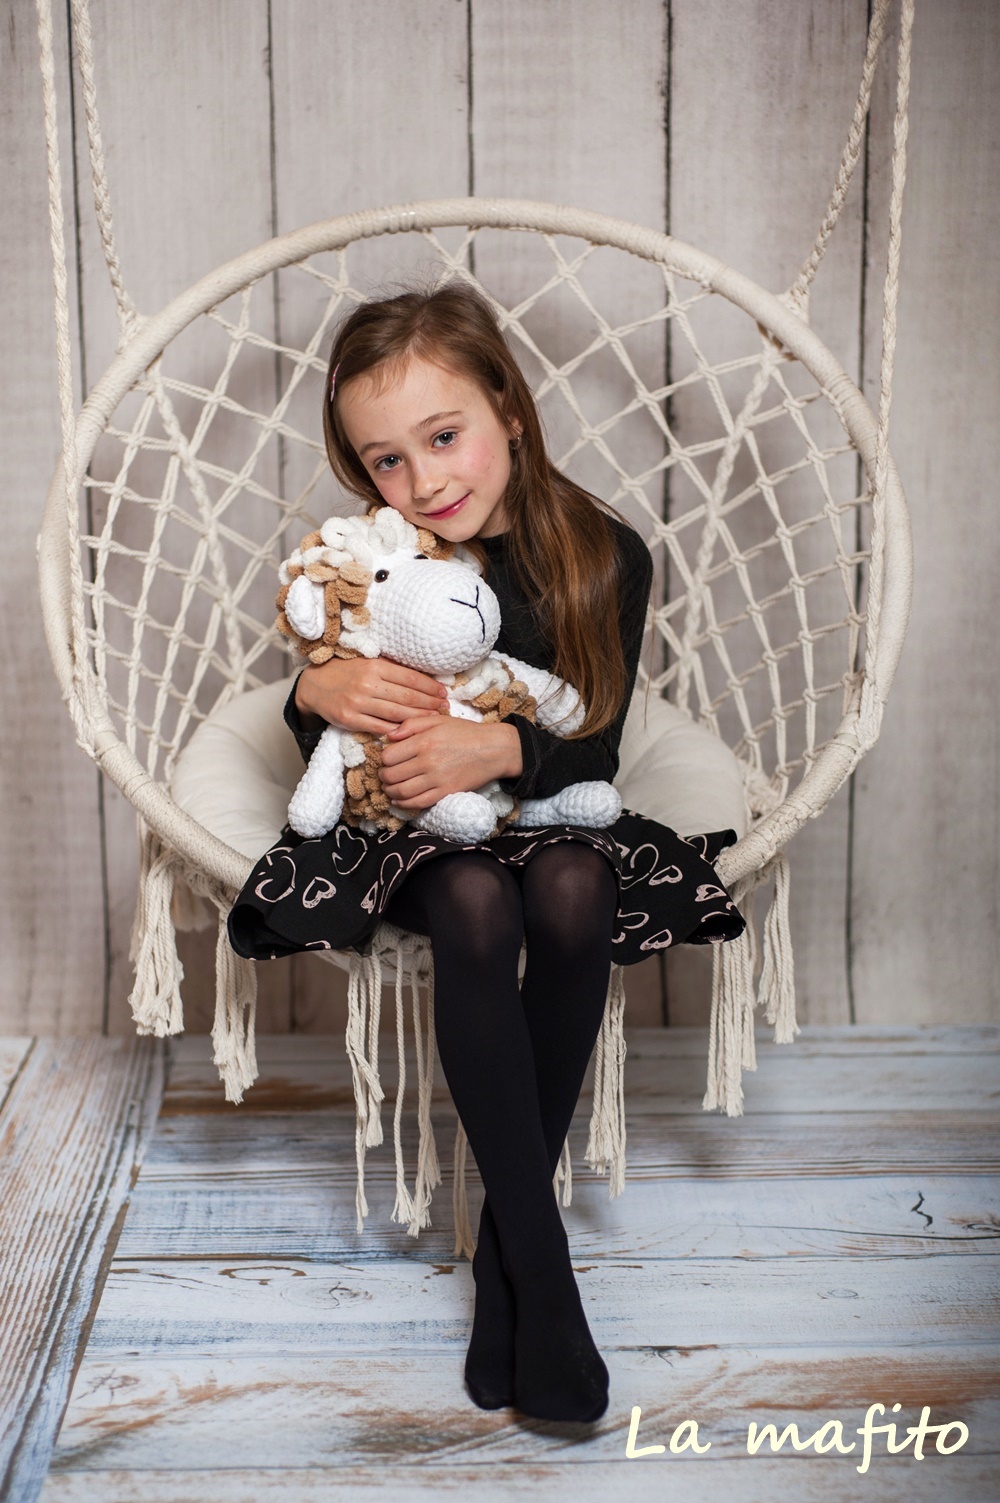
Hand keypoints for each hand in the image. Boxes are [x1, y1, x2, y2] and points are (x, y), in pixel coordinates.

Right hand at [295, 656, 446, 735]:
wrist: (314, 685)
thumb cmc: (346, 673)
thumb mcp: (368, 662)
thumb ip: (392, 669)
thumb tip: (423, 676)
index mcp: (374, 666)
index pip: (410, 678)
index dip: (430, 687)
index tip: (443, 692)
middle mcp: (367, 684)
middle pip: (407, 697)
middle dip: (430, 703)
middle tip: (445, 707)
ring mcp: (358, 703)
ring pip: (397, 714)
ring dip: (419, 718)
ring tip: (434, 719)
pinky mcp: (350, 720)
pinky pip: (380, 728)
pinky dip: (398, 731)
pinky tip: (411, 731)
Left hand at [379, 716, 522, 809]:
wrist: (493, 749)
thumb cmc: (465, 732)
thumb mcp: (438, 720)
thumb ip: (412, 724)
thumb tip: (389, 736)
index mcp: (424, 741)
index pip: (388, 756)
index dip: (383, 759)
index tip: (387, 759)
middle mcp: (428, 761)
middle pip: (391, 775)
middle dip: (383, 776)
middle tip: (385, 774)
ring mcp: (437, 779)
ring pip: (401, 791)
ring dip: (390, 791)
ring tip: (389, 787)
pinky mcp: (445, 792)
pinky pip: (418, 803)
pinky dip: (403, 804)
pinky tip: (398, 800)